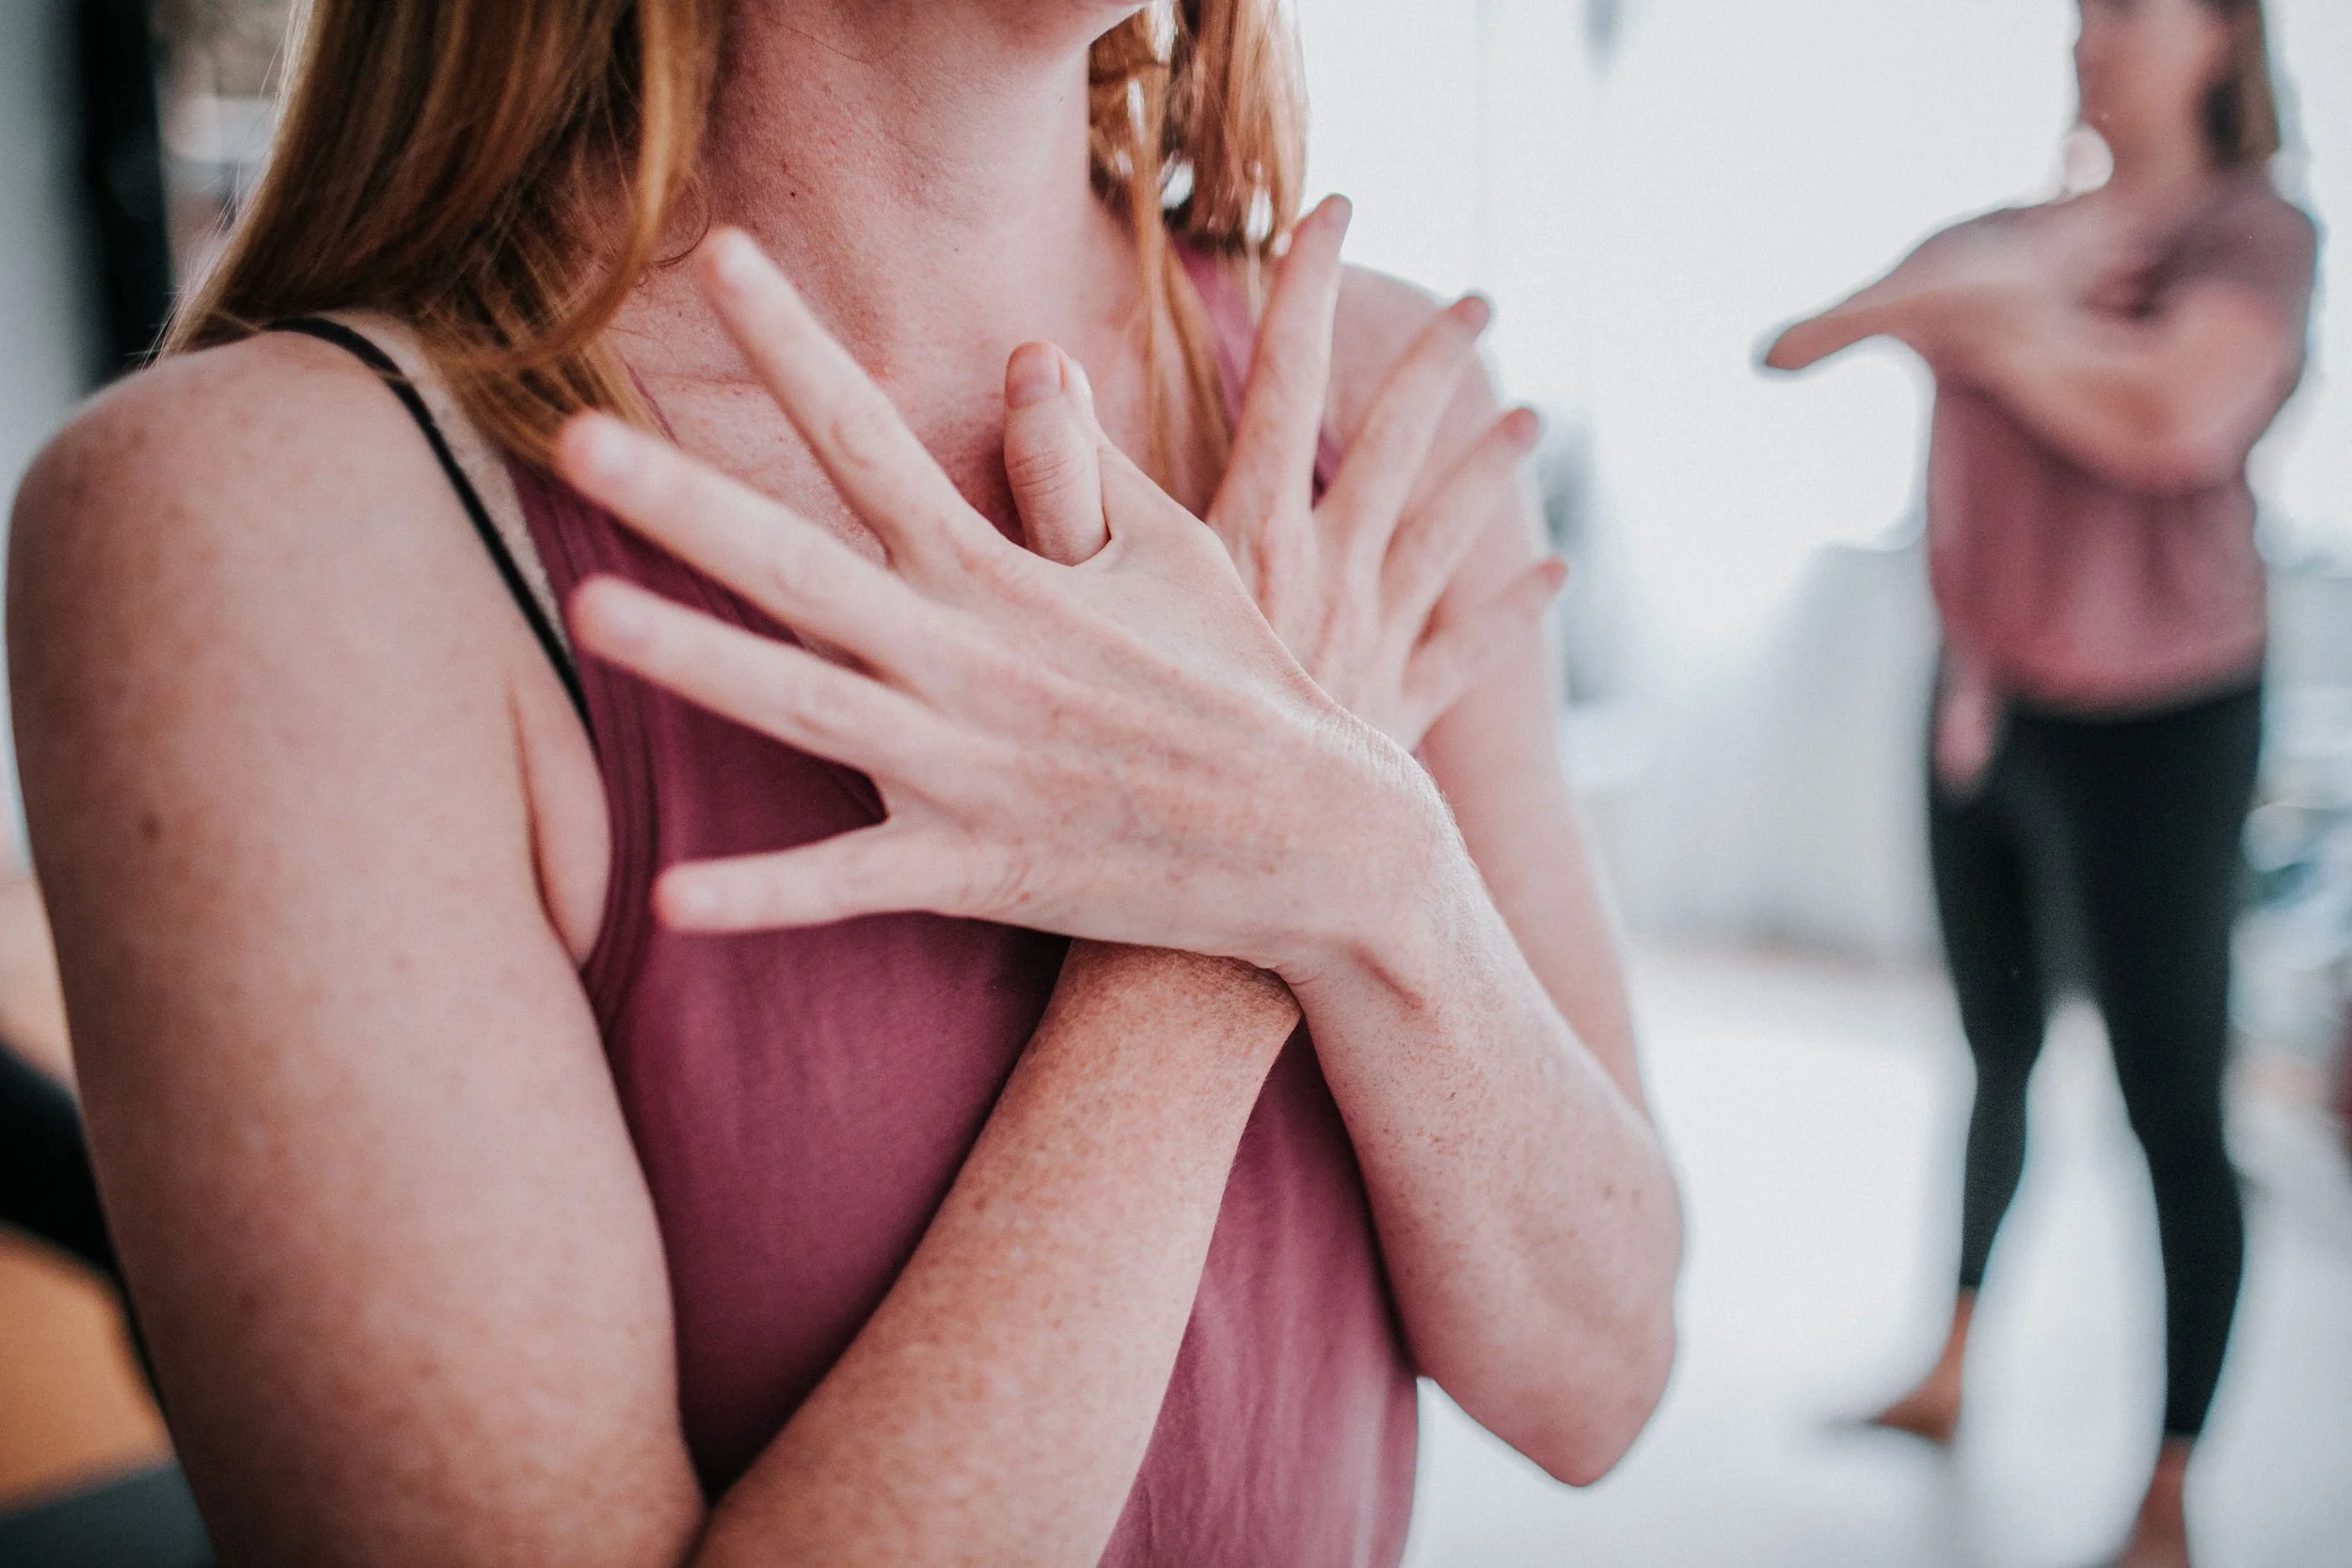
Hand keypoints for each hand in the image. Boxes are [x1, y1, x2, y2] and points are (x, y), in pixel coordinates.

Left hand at [552, 230, 1456, 978]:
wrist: (1323, 839)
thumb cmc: (1243, 683)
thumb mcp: (1180, 554)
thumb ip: (1082, 465)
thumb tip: (1029, 354)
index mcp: (1003, 572)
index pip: (870, 436)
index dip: (789, 343)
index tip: (717, 257)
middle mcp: (969, 657)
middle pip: (801, 563)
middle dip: (687, 497)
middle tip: (577, 433)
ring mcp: (968, 766)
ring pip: (805, 707)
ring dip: (696, 660)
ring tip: (589, 609)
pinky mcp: (979, 869)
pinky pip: (854, 885)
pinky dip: (767, 894)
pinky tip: (672, 896)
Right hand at [999, 200, 1560, 751]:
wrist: (1211, 893)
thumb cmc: (1125, 754)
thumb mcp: (1071, 603)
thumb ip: (1058, 478)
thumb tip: (1036, 357)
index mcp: (1251, 535)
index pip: (1284, 379)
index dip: (1306, 288)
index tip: (1332, 208)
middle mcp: (1327, 576)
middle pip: (1392, 444)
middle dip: (1434, 365)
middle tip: (1483, 303)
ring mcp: (1371, 647)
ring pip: (1446, 538)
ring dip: (1487, 475)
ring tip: (1534, 423)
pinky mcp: (1393, 719)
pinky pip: (1465, 652)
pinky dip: (1509, 614)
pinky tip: (1554, 577)